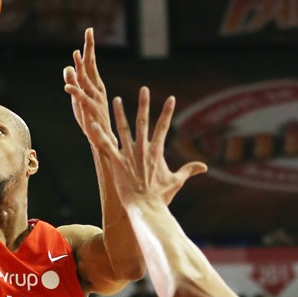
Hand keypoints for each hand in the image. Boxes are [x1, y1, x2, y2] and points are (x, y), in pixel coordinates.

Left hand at [63, 27, 111, 141]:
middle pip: (91, 65)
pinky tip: (67, 86)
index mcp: (95, 84)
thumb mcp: (78, 98)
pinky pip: (81, 99)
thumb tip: (68, 68)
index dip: (89, 47)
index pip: (91, 62)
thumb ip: (73, 82)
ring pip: (85, 79)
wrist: (102, 138)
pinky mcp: (89, 110)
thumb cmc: (90, 118)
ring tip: (76, 54)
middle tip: (89, 32)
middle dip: (89, 48)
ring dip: (81, 67)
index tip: (89, 31)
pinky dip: (74, 92)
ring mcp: (94, 98)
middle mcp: (96, 88)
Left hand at [89, 86, 206, 205]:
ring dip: (119, 114)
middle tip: (144, 89)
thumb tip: (204, 167)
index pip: (164, 127)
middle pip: (143, 122)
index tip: (172, 98)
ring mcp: (129, 155)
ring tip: (116, 100)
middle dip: (144, 104)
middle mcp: (142, 149)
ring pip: (123, 129)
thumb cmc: (161, 196)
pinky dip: (100, 134)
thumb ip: (189, 170)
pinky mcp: (116, 162)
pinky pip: (107, 145)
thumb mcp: (176, 181)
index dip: (168, 112)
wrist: (146, 207)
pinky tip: (93, 123)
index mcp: (156, 152)